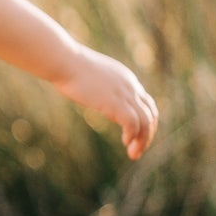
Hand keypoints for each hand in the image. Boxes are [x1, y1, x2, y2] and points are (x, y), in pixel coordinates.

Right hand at [53, 44, 158, 159]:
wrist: (65, 61)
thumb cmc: (68, 67)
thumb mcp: (89, 76)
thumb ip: (97, 86)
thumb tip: (91, 94)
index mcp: (126, 79)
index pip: (146, 103)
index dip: (144, 121)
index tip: (134, 136)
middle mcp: (130, 86)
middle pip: (151, 113)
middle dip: (147, 135)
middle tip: (137, 150)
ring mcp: (125, 94)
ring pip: (146, 121)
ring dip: (142, 140)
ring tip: (133, 154)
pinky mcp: (116, 102)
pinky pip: (133, 123)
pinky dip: (132, 135)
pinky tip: (125, 142)